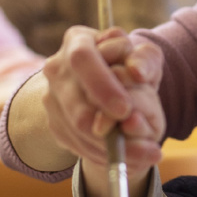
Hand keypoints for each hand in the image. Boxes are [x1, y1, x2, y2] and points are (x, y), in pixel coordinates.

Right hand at [40, 25, 165, 172]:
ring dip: (109, 144)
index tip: (125, 108)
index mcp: (77, 41)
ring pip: (75, 126)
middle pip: (73, 100)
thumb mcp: (146, 56)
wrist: (115, 85)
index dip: (101, 85)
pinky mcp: (54, 122)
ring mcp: (51, 97)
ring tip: (145, 152)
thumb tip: (137, 72)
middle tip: (133, 134)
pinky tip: (128, 154)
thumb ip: (145, 59)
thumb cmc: (132, 65)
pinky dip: (103, 153)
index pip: (82, 60)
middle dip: (104, 121)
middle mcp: (57, 67)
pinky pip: (76, 143)